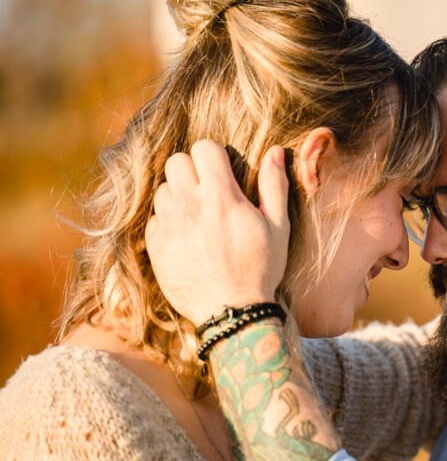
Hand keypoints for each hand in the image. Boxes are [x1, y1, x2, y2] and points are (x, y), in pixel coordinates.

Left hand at [145, 141, 290, 324]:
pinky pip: (155, 217)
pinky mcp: (154, 245)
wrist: (232, 313)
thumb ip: (274, 185)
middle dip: (192, 170)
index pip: (203, 148)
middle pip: (176, 161)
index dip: (214, 156)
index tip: (223, 171)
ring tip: (198, 217)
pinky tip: (188, 238)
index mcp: (221, 198)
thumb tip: (274, 151)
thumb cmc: (260, 269)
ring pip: (163, 189)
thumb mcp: (278, 228)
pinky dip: (169, 222)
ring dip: (179, 196)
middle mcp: (189, 206)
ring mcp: (168, 226)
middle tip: (207, 190)